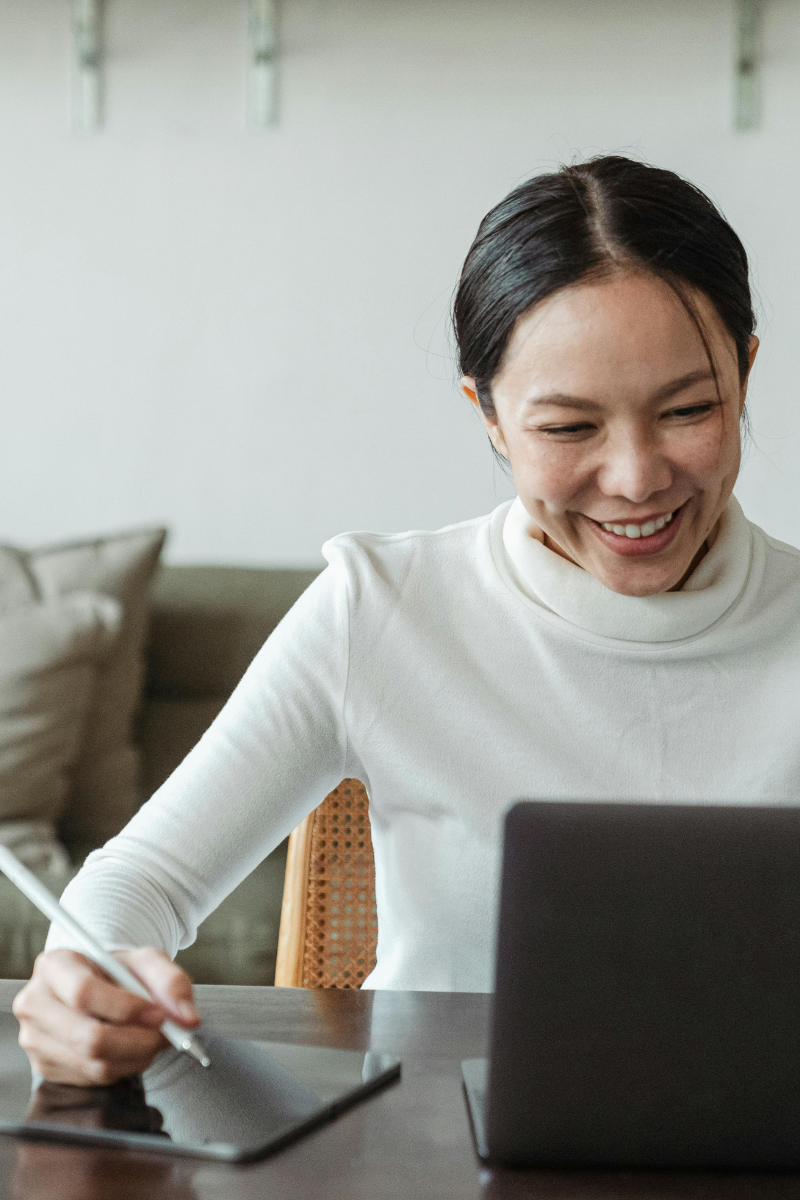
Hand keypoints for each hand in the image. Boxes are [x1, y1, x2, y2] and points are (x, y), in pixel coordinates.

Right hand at [12, 948, 199, 1084]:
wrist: (97, 986)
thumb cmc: (117, 971)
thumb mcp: (146, 961)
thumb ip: (171, 981)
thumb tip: (187, 1018)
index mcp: (54, 966)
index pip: (84, 993)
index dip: (127, 1008)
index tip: (159, 1014)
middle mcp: (35, 1003)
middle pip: (88, 1037)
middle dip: (138, 1041)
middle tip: (166, 1034)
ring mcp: (36, 1039)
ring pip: (94, 1063)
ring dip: (136, 1056)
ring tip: (153, 1039)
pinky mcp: (45, 1067)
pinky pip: (93, 1078)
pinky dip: (124, 1067)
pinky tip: (133, 1049)